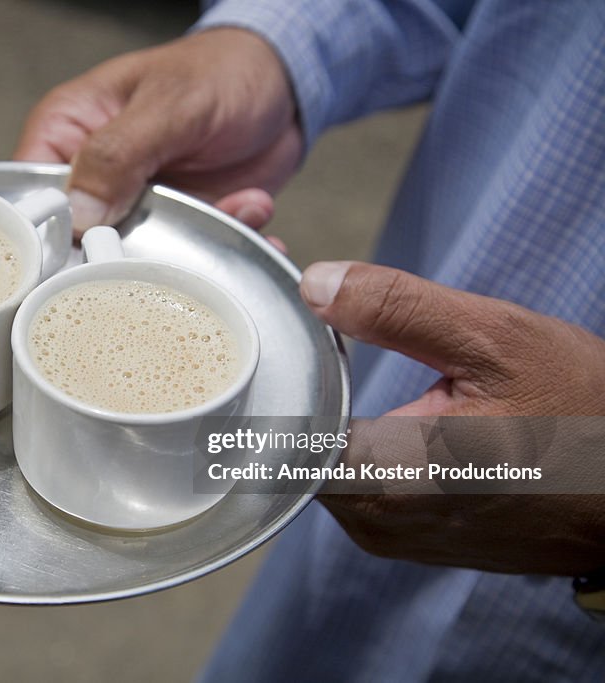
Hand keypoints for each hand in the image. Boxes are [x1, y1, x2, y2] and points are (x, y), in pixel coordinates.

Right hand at [14, 28, 302, 233]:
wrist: (281, 82)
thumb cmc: (218, 70)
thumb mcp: (171, 104)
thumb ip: (120, 153)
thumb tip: (80, 211)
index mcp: (66, 134)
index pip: (31, 198)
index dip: (50, 237)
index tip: (91, 253)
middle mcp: (93, 176)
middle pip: (80, 244)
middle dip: (130, 253)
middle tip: (174, 242)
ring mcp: (135, 205)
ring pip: (138, 258)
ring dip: (190, 248)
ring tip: (233, 209)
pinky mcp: (178, 225)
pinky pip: (187, 257)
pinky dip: (225, 245)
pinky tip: (252, 213)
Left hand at [300, 261, 604, 574]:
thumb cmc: (587, 416)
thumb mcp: (497, 340)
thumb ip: (397, 310)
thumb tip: (316, 283)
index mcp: (386, 479)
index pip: (277, 428)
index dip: (274, 369)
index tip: (277, 322)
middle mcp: (374, 521)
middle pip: (292, 445)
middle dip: (296, 383)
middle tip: (305, 323)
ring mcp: (389, 536)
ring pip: (319, 463)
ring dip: (322, 411)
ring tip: (334, 355)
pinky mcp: (405, 535)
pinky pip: (352, 480)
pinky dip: (352, 438)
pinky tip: (370, 403)